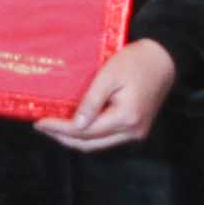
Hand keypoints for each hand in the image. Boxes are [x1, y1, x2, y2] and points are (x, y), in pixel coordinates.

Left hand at [40, 40, 180, 151]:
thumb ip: (92, 101)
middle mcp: (132, 132)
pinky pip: (107, 137)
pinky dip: (89, 134)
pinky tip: (76, 126)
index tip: (40, 123)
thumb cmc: (136, 61)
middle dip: (63, 138)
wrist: (163, 59)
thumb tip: (75, 125)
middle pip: (90, 144)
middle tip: (43, 127)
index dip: (60, 129)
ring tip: (54, 128)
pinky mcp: (136, 129)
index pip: (85, 132)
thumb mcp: (109, 75)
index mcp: (126, 117)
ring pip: (98, 144)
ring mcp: (136, 133)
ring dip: (75, 138)